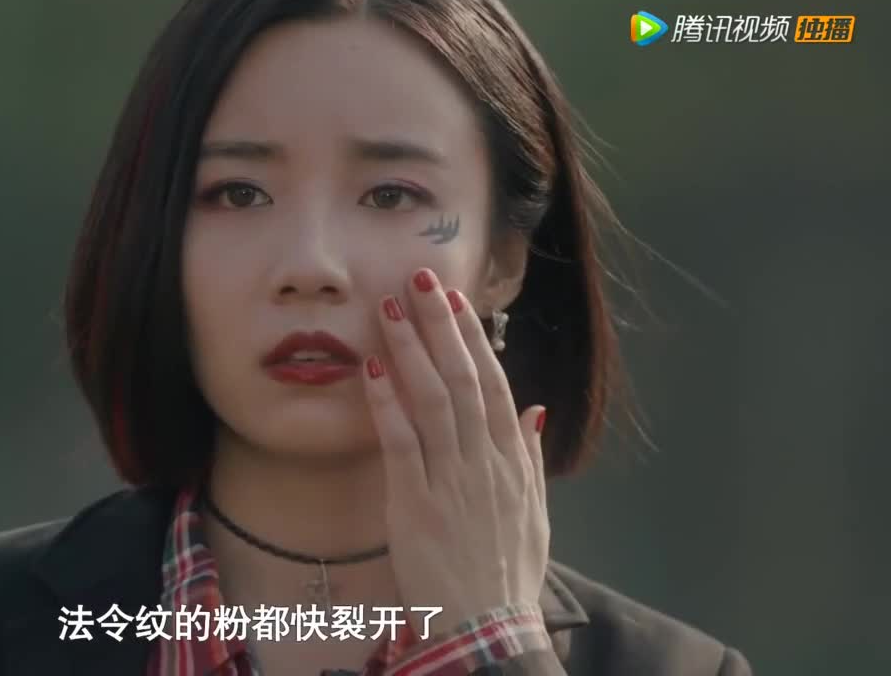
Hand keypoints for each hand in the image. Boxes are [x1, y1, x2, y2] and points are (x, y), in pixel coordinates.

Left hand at [361, 266, 548, 635]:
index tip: (455, 300)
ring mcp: (452, 481)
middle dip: (441, 325)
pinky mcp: (416, 504)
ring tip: (391, 306)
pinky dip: (386, 404)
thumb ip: (532, 458)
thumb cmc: (508, 572)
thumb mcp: (535, 513)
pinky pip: (400, 444)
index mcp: (514, 461)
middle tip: (420, 279)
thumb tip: (535, 410)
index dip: (473, 338)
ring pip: (433, 400)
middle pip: (465, 379)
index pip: (495, 384)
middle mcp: (485, 462)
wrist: (489, 628)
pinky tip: (371, 368)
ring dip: (411, 349)